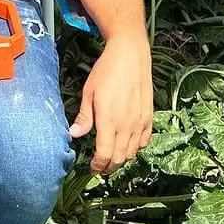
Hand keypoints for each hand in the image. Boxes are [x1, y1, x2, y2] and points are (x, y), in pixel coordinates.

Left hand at [69, 32, 153, 174]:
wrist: (130, 55)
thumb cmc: (106, 71)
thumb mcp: (88, 92)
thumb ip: (84, 117)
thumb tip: (74, 135)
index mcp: (109, 120)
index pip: (105, 155)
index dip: (98, 166)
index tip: (92, 168)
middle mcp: (127, 125)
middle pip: (119, 159)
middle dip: (108, 167)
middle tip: (100, 167)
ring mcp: (140, 122)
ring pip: (132, 153)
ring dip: (121, 159)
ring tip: (111, 156)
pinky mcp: (149, 117)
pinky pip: (144, 142)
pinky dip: (136, 148)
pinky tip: (127, 143)